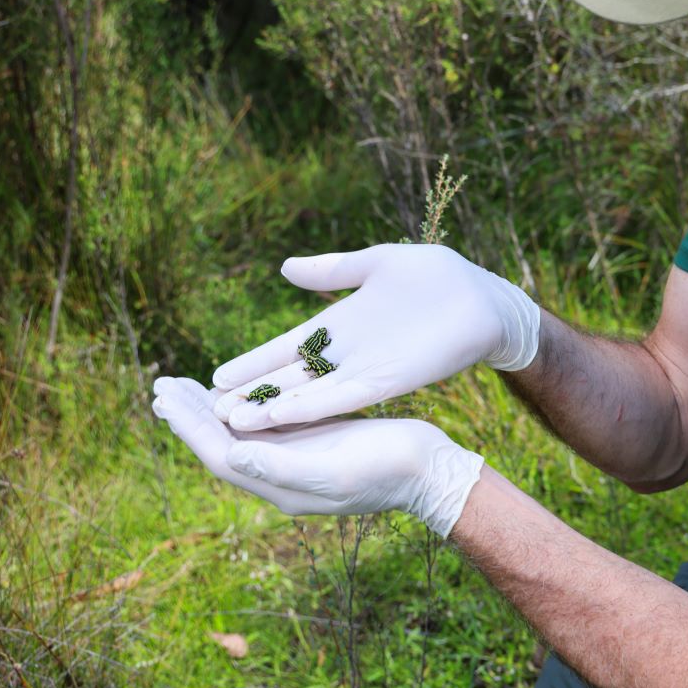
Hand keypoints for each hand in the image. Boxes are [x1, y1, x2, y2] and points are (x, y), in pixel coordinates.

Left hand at [152, 376, 483, 536]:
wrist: (429, 471)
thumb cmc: (387, 468)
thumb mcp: (333, 468)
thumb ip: (281, 465)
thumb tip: (231, 455)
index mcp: (279, 484)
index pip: (219, 454)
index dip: (188, 426)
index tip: (161, 396)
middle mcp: (280, 475)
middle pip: (223, 443)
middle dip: (190, 415)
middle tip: (160, 385)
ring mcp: (298, 460)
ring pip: (241, 433)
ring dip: (211, 409)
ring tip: (185, 387)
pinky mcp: (316, 443)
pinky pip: (266, 425)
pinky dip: (244, 406)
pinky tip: (237, 392)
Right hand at [211, 244, 538, 430]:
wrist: (483, 297)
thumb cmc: (435, 278)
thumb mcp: (375, 265)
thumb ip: (331, 270)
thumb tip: (284, 266)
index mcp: (341, 326)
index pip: (285, 349)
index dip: (253, 363)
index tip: (214, 377)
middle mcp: (347, 354)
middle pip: (288, 379)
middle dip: (250, 394)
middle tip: (204, 410)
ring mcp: (366, 370)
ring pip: (308, 396)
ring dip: (270, 409)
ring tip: (229, 422)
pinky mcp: (388, 381)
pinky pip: (342, 398)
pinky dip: (311, 407)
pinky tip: (279, 416)